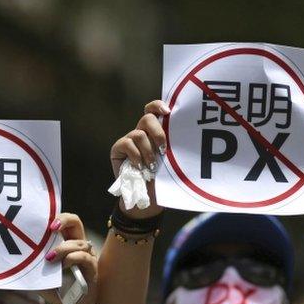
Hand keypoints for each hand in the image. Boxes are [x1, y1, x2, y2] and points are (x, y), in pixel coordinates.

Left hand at [39, 213, 98, 303]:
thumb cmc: (54, 287)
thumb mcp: (40, 275)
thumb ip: (33, 266)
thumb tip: (15, 261)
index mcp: (66, 242)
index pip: (65, 222)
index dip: (57, 217)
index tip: (45, 224)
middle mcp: (78, 245)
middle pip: (76, 222)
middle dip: (64, 220)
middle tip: (52, 228)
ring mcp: (87, 256)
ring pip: (79, 242)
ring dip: (63, 248)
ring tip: (50, 258)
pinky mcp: (92, 269)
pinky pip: (85, 257)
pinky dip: (73, 258)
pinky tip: (64, 265)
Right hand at [110, 100, 169, 218]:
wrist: (147, 197)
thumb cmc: (162, 179)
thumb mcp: (170, 160)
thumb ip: (172, 146)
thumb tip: (185, 134)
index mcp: (154, 131)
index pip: (153, 110)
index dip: (158, 106)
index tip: (168, 111)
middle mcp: (141, 132)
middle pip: (147, 118)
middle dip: (158, 132)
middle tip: (164, 149)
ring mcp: (129, 140)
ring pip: (139, 134)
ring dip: (148, 151)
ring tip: (152, 166)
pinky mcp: (118, 149)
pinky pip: (127, 144)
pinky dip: (136, 156)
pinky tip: (140, 167)